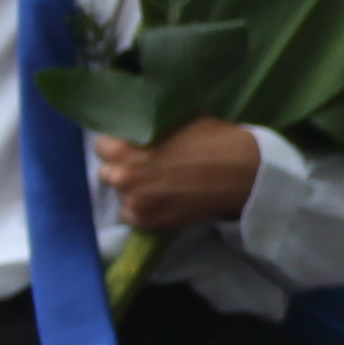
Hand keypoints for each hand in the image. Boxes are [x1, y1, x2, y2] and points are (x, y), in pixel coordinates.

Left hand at [93, 117, 259, 232]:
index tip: (129, 143)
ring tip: (155, 185)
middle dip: (121, 167)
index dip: (116, 143)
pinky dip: (142, 209)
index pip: (101, 146)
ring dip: (132, 190)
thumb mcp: (178, 120)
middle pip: (106, 173)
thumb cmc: (213, 140)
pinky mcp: (151, 224)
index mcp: (128, 152)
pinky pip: (132, 216)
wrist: (242, 174)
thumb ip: (151, 128)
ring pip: (121, 196)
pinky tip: (160, 200)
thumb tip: (140, 128)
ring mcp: (138, 206)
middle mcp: (126, 181)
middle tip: (142, 164)